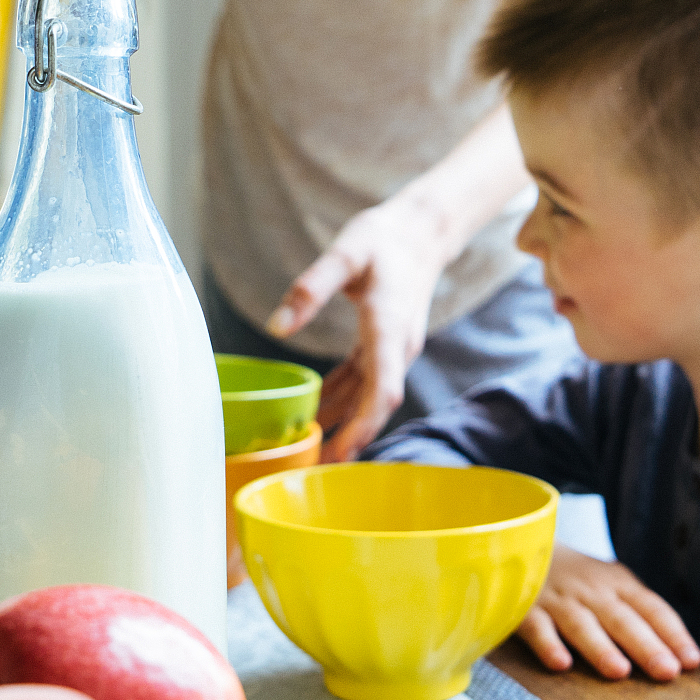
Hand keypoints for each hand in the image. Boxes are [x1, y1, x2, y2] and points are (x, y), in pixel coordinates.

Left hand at [267, 201, 452, 460]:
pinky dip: (344, 399)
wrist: (422, 230)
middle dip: (351, 438)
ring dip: (344, 422)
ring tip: (311, 451)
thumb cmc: (383, 238)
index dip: (364, 424)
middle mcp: (396, 346)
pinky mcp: (384, 344)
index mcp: (388, 327)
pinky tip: (320, 411)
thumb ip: (310, 288)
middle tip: (315, 470)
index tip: (343, 452)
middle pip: (376, 404)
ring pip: (370, 396)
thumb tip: (277, 327)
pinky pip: (365, 380)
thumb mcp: (345, 252)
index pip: (383, 389)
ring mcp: (392, 348)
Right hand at [516, 545, 699, 681]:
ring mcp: (558, 600)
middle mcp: (592, 591)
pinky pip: (537, 628)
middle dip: (646, 645)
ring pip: (582, 625)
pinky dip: (548, 644)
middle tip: (667, 672)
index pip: (652, 609)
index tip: (692, 661)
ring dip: (600, 647)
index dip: (673, 634)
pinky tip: (560, 664)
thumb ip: (638, 614)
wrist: (524, 543)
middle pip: (622, 619)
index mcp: (618, 584)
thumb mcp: (611, 584)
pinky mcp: (526, 610)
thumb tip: (678, 657)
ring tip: (620, 672)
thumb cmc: (579, 578)